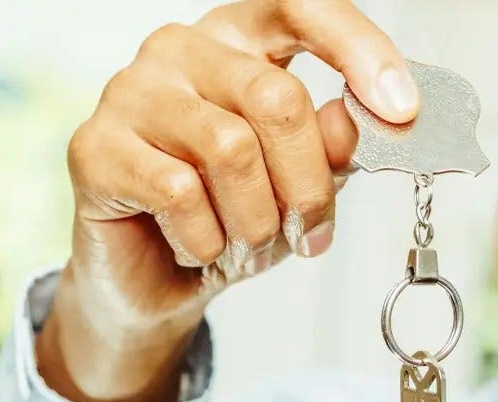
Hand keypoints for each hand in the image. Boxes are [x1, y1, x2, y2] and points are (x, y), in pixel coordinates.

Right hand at [36, 0, 418, 401]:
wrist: (160, 278)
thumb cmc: (233, 216)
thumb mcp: (299, 182)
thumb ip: (330, 145)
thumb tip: (360, 118)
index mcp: (240, 40)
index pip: (302, 8)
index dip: (360, 51)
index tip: (403, 111)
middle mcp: (182, 49)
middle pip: (278, 98)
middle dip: (309, 185)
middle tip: (312, 232)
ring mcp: (131, 91)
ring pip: (231, 148)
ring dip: (258, 220)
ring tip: (252, 243)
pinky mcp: (95, 146)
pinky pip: (179, 191)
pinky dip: (208, 239)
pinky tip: (201, 246)